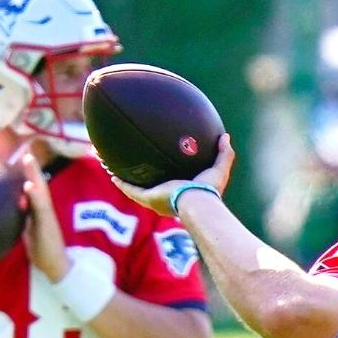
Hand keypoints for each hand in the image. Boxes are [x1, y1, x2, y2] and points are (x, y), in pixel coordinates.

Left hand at [18, 149, 71, 282]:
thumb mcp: (27, 229)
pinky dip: (35, 195)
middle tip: (24, 147)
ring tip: (28, 159)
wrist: (56, 266)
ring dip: (34, 174)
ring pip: (40, 190)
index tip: (18, 152)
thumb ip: (20, 217)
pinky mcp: (48, 223)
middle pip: (38, 182)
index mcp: (37, 209)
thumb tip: (7, 206)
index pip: (31, 185)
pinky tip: (29, 185)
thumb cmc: (41, 248)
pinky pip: (41, 207)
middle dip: (31, 166)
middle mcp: (44, 208)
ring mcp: (47, 215)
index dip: (26, 170)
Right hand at [114, 133, 235, 215]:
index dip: (164, 177)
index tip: (159, 168)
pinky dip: (121, 182)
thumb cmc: (209, 190)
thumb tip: (225, 136)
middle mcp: (165, 198)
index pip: (170, 185)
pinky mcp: (147, 198)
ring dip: (124, 181)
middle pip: (149, 188)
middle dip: (140, 179)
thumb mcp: (219, 169)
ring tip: (114, 170)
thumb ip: (223, 153)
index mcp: (180, 193)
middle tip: (134, 167)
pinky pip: (130, 190)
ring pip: (135, 189)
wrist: (198, 201)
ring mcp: (154, 200)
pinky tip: (112, 173)